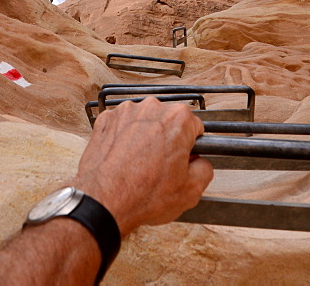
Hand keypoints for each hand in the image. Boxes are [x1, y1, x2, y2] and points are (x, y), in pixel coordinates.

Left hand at [71, 97, 213, 235]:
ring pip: (144, 123)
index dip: (191, 146)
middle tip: (161, 166)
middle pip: (168, 121)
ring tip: (139, 165)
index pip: (194, 127)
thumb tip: (200, 162)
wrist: (104, 201)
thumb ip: (205, 169)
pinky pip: (122, 126)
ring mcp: (126, 112)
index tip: (183, 158)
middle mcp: (152, 108)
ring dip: (144, 138)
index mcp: (178, 119)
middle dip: (167, 140)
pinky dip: (123, 139)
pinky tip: (124, 160)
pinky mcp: (106, 120)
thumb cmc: (143, 194)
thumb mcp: (191, 191)